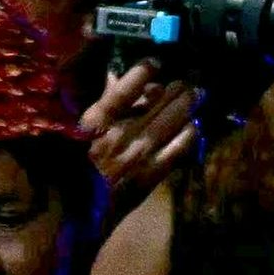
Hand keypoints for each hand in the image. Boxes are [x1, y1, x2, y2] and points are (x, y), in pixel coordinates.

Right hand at [83, 61, 199, 196]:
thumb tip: (112, 75)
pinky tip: (194, 125)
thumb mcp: (80, 132)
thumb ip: (98, 103)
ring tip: (197, 93)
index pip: (122, 91)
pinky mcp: (150, 175)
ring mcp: (137, 155)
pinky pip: (176, 149)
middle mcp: (119, 135)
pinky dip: (188, 135)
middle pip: (155, 104)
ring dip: (187, 105)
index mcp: (96, 122)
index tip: (154, 63)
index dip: (141, 73)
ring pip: (169, 122)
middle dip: (175, 88)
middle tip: (188, 79)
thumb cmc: (76, 168)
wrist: (79, 212)